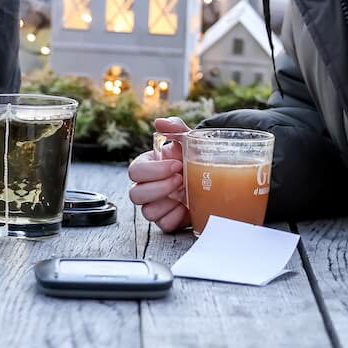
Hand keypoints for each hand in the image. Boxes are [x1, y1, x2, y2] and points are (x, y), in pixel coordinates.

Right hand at [128, 117, 189, 232]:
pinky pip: (163, 225)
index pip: (134, 172)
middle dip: (160, 188)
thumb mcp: (187, 140)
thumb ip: (175, 128)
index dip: (154, 171)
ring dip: (167, 203)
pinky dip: (175, 217)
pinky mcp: (167, 220)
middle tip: (181, 179)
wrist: (212, 177)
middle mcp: (147, 187)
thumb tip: (159, 122)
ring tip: (185, 194)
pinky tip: (186, 207)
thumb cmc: (193, 157)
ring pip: (147, 212)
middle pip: (135, 195)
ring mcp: (155, 205)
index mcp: (147, 167)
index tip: (176, 165)